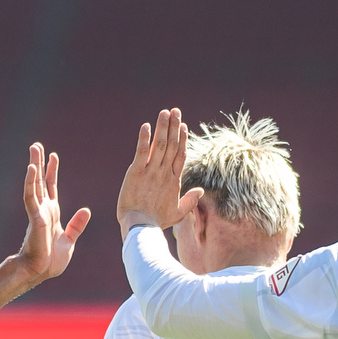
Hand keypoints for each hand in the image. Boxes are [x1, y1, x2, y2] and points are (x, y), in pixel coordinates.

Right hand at [9, 143, 92, 283]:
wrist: (40, 272)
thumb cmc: (51, 261)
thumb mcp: (70, 240)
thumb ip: (77, 225)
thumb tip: (86, 210)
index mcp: (52, 213)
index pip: (51, 187)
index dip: (52, 171)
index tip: (53, 156)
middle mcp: (43, 209)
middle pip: (40, 180)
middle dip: (39, 162)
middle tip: (36, 145)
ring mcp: (38, 212)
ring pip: (34, 183)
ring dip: (34, 165)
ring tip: (34, 149)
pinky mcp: (34, 217)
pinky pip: (31, 197)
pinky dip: (30, 182)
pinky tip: (31, 168)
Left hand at [116, 111, 196, 232]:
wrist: (140, 227)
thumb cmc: (157, 222)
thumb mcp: (178, 213)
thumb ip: (190, 200)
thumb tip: (201, 191)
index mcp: (174, 180)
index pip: (180, 155)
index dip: (182, 139)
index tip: (183, 126)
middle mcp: (164, 172)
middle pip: (172, 145)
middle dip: (174, 126)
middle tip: (176, 111)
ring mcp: (151, 171)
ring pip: (159, 144)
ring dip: (163, 127)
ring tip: (165, 112)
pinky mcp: (136, 172)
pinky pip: (141, 151)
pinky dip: (144, 138)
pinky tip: (146, 126)